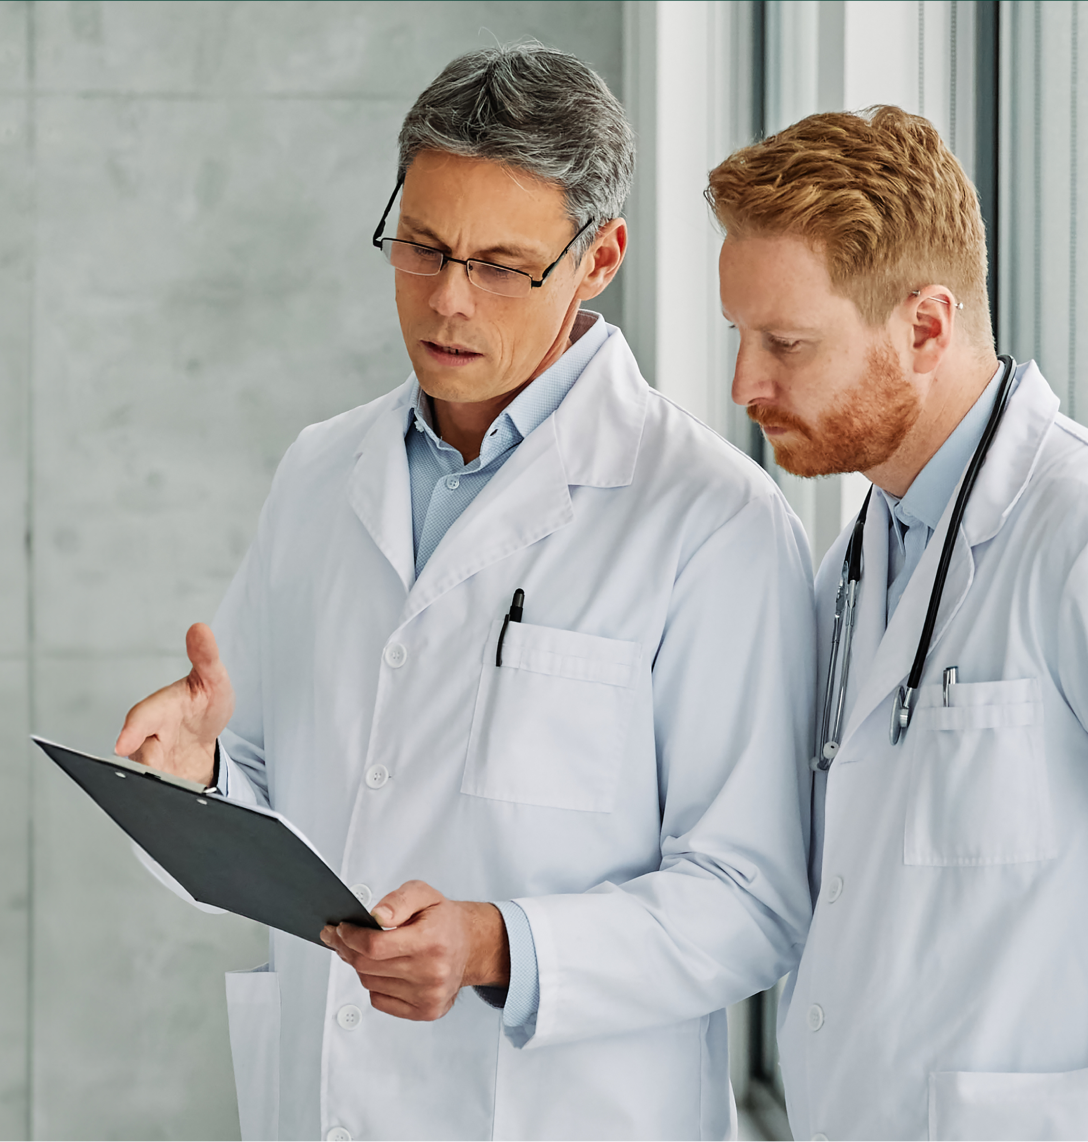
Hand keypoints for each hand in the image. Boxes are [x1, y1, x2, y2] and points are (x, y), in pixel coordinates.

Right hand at [114, 623, 233, 787]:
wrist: (203, 735)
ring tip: (174, 792)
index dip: (132, 730)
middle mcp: (148, 736)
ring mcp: (153, 762)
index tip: (124, 744)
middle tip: (156, 777)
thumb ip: (206, 657)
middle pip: (140, 756)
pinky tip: (181, 805)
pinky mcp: (159, 785)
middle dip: (147, 767)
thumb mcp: (214, 679)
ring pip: (148, 779)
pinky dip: (168, 801)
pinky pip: (158, 796)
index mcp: (159, 708)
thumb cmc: (203, 703)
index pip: (141, 717)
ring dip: (159, 788)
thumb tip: (199, 628)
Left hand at [320, 880, 510, 1021]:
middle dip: (347, 949)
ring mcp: (428, 995)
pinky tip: (385, 969)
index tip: (341, 929)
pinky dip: (375, 984)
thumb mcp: (424, 894)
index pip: (375, 946)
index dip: (350, 937)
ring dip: (361, 966)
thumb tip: (377, 916)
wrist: (470, 945)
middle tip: (341, 938)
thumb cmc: (444, 921)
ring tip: (367, 951)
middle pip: (368, 966)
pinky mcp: (426, 1011)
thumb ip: (398, 900)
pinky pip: (380, 1001)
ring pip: (370, 983)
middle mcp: (432, 972)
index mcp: (431, 940)